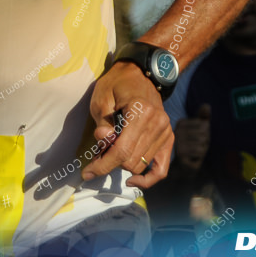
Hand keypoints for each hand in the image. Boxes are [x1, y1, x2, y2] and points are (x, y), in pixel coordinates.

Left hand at [81, 61, 173, 188]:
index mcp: (141, 111)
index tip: (87, 173)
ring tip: (110, 153)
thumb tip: (104, 140)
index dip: (103, 165)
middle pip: (130, 160)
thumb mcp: (101, 98)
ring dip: (122, 165)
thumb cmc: (116, 84)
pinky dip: (148, 179)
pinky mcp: (168, 139)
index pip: (122, 150)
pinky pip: (161, 169)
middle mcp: (158, 123)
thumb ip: (103, 122)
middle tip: (96, 155)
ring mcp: (165, 132)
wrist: (141, 74)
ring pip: (140, 165)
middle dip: (110, 163)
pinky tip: (132, 182)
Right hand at [173, 104, 210, 174]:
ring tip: (194, 154)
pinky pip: (199, 152)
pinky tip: (192, 159)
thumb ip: (203, 118)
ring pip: (202, 143)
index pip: (204, 125)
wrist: (183, 166)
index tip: (197, 139)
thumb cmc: (192, 147)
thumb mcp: (199, 131)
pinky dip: (199, 157)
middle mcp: (177, 131)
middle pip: (204, 134)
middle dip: (205, 143)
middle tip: (196, 148)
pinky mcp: (180, 154)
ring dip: (202, 150)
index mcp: (181, 123)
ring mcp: (177, 142)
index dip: (206, 134)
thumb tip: (207, 105)